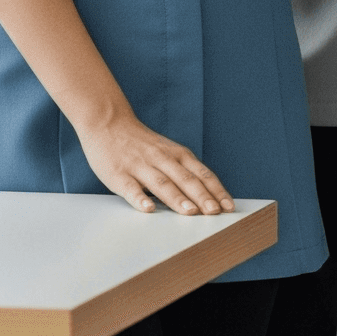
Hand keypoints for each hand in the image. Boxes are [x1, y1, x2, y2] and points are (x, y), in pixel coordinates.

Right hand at [82, 108, 233, 217]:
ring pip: (162, 184)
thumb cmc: (141, 144)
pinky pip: (130, 188)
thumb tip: (207, 197)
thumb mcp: (168, 151)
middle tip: (215, 212)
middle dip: (202, 196)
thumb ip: (184, 171)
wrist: (107, 123)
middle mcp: (161, 159)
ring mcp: (140, 166)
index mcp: (176, 154)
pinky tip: (148, 208)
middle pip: (185, 179)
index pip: (201, 173)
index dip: (216, 190)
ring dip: (177, 198)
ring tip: (190, 212)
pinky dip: (140, 198)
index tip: (228, 206)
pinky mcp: (119, 174)